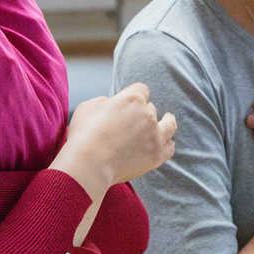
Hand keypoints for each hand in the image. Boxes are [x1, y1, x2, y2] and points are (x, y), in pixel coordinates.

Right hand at [53, 83, 176, 196]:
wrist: (89, 163)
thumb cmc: (85, 134)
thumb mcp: (88, 106)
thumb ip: (103, 101)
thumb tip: (111, 105)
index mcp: (132, 99)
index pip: (141, 89)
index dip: (134, 93)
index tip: (128, 100)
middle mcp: (147, 114)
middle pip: (150, 108)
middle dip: (142, 111)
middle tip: (132, 120)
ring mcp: (155, 136)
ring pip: (169, 125)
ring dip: (168, 120)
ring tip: (168, 119)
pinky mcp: (156, 155)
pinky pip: (169, 148)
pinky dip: (168, 144)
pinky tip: (168, 143)